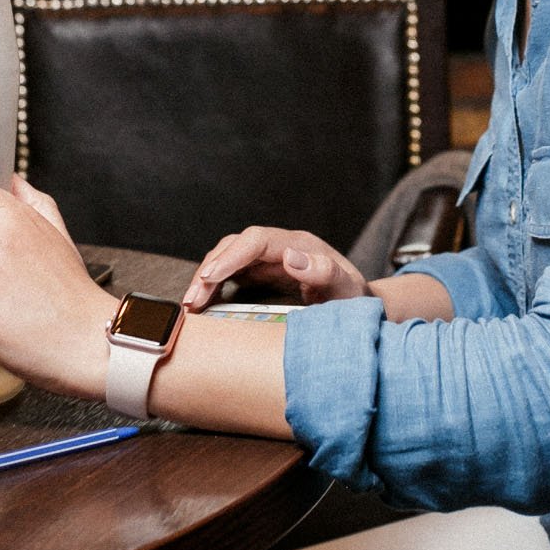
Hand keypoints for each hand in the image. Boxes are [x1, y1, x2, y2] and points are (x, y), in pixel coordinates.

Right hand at [180, 226, 368, 311]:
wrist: (359, 306)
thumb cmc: (354, 300)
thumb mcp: (347, 290)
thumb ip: (324, 273)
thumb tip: (291, 258)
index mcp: (300, 246)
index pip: (256, 241)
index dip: (230, 257)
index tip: (209, 278)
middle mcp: (281, 247)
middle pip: (234, 247)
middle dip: (209, 271)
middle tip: (191, 303)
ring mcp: (269, 259)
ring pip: (227, 258)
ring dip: (206, 279)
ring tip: (190, 308)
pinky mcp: (262, 274)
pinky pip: (230, 274)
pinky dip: (213, 287)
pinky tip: (201, 305)